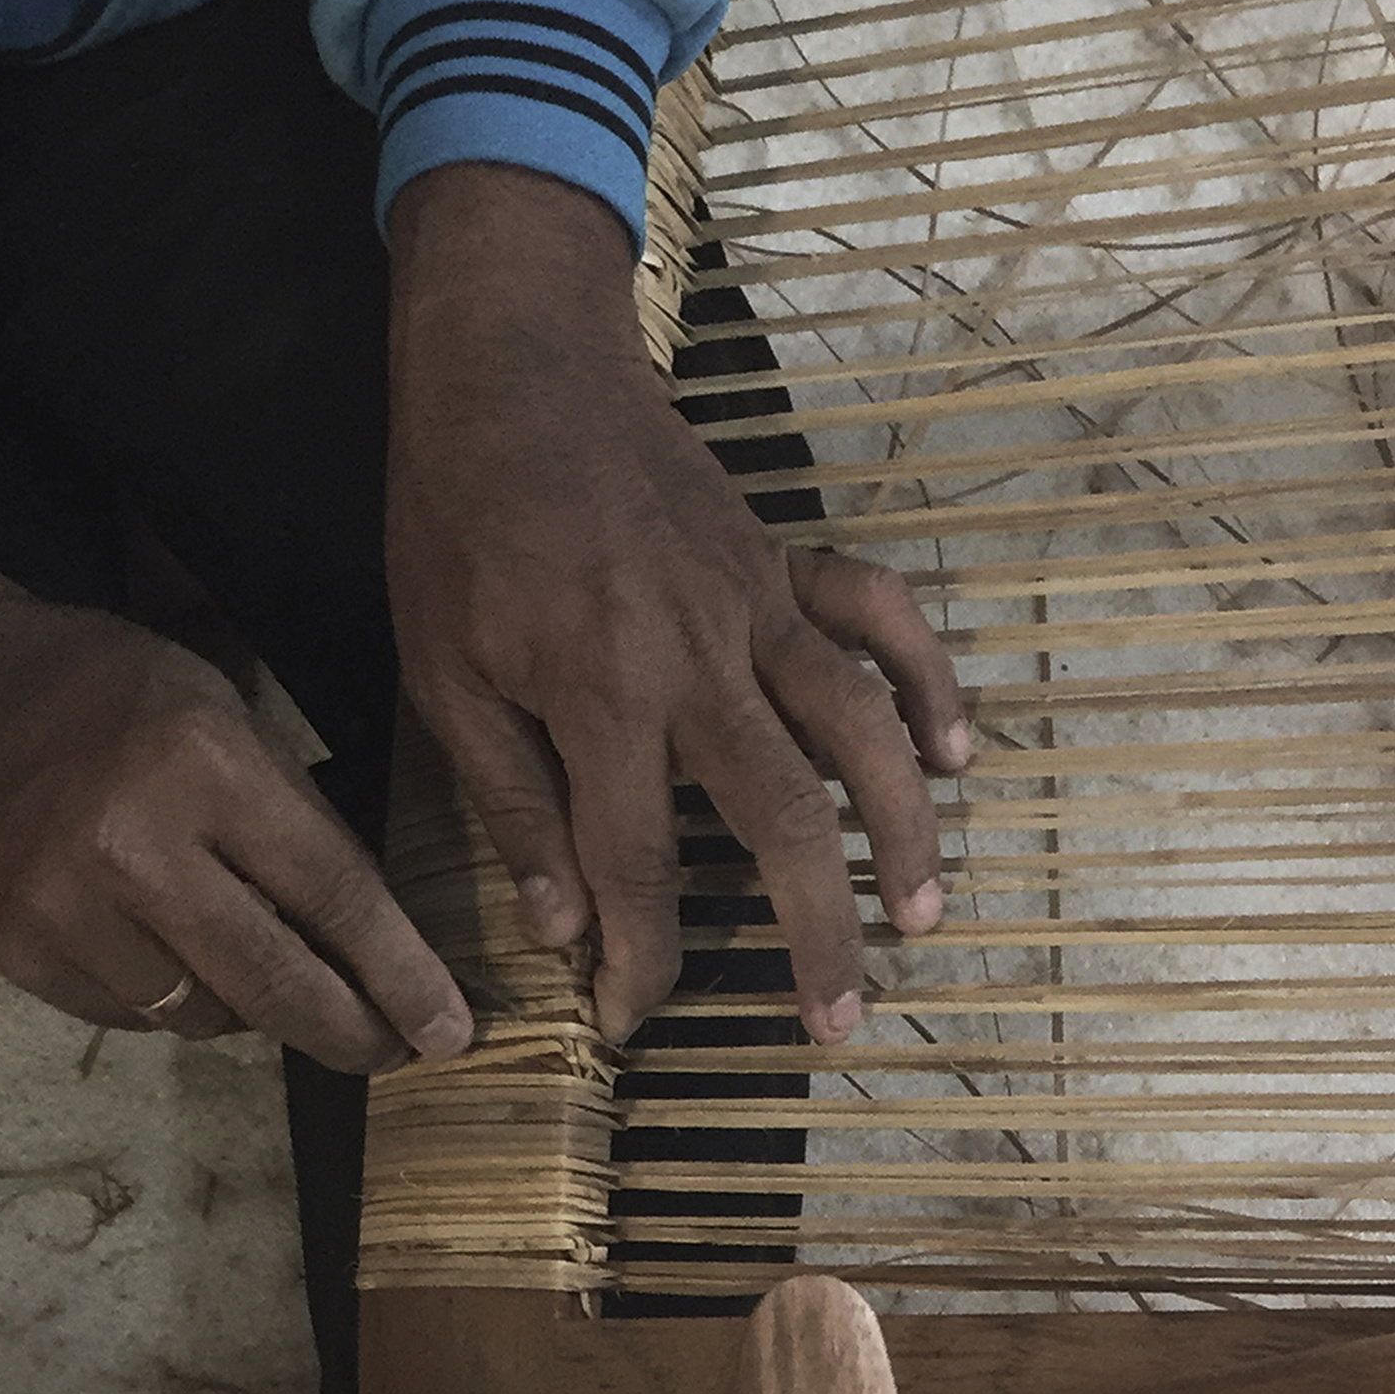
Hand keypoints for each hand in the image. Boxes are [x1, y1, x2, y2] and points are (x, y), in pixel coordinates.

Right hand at [0, 484, 473, 1073]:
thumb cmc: (110, 690)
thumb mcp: (225, 712)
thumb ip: (292, 817)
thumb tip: (367, 935)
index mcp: (205, 769)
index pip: (331, 894)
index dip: (399, 972)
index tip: (447, 1026)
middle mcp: (134, 847)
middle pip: (273, 979)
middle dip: (351, 1029)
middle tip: (398, 1052)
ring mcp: (66, 908)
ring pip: (204, 1013)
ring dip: (259, 1013)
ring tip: (282, 986)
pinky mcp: (19, 951)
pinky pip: (133, 1016)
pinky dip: (179, 1004)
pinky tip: (189, 965)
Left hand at [385, 164, 969, 1045]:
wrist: (516, 374)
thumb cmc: (459, 523)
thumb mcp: (444, 671)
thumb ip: (511, 798)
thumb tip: (560, 921)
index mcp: (602, 694)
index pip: (636, 863)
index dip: (641, 959)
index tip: (634, 1019)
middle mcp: (701, 659)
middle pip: (785, 817)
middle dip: (818, 930)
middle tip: (837, 1017)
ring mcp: (757, 607)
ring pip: (860, 729)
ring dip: (901, 828)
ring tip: (919, 914)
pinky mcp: (783, 563)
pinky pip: (879, 621)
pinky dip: (926, 683)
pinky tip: (950, 754)